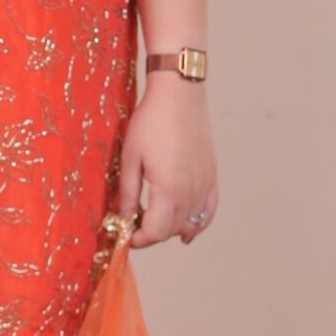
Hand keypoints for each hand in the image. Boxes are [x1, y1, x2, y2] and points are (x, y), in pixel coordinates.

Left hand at [114, 83, 216, 248]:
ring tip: (153, 220)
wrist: (179, 95)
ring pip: (190, 223)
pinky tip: (187, 230)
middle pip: (171, 230)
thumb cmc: (152, 122)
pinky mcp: (211, 176)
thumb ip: (128, 194)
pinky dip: (198, 223)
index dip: (139, 239)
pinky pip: (208, 211)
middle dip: (151, 234)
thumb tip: (124, 219)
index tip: (126, 235)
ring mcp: (205, 185)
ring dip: (170, 228)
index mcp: (170, 189)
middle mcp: (192, 192)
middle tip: (133, 224)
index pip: (156, 232)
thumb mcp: (131, 158)